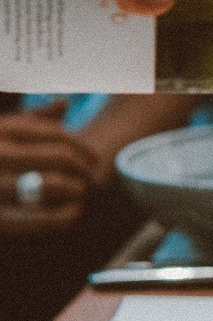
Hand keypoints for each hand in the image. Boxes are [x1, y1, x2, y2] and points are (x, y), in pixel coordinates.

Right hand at [0, 110, 100, 233]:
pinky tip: (74, 212)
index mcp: (3, 130)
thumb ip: (32, 119)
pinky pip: (40, 218)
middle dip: (84, 168)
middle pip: (61, 157)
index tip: (95, 158)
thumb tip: (64, 103)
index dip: (84, 147)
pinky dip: (64, 216)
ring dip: (76, 189)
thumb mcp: (2, 131)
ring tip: (80, 192)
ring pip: (53, 184)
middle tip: (91, 178)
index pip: (56, 134)